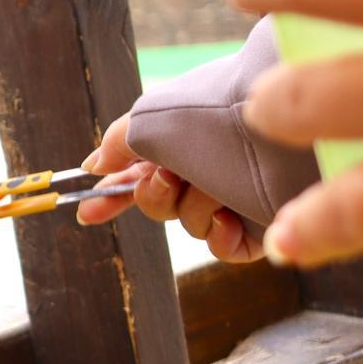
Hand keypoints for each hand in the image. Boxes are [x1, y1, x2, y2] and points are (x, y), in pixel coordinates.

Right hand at [76, 112, 265, 262]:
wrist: (276, 127)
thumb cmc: (213, 114)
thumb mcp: (151, 119)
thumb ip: (117, 144)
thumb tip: (92, 165)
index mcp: (182, 143)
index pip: (137, 174)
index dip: (111, 194)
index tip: (86, 212)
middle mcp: (207, 169)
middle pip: (158, 204)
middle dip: (153, 196)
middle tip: (166, 179)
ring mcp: (234, 198)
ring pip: (189, 224)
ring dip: (193, 207)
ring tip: (214, 184)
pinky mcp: (261, 226)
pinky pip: (224, 249)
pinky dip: (220, 236)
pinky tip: (229, 218)